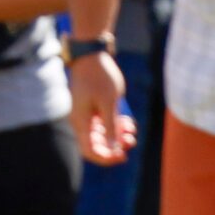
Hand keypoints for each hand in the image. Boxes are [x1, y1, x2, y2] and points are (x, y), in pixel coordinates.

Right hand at [69, 50, 135, 166]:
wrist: (92, 55)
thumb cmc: (100, 77)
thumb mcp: (109, 103)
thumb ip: (111, 127)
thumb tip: (113, 148)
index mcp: (81, 122)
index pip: (90, 151)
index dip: (106, 158)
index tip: (123, 156)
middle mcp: (81, 121)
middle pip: (96, 144)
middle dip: (115, 146)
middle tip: (132, 140)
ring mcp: (86, 114)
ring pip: (102, 134)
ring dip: (117, 135)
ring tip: (132, 129)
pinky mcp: (92, 107)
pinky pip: (103, 123)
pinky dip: (116, 125)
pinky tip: (128, 121)